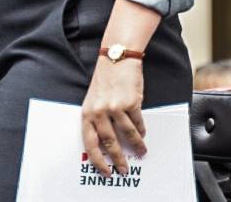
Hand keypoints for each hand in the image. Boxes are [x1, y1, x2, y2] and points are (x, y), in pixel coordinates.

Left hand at [81, 57, 145, 176]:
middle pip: (110, 143)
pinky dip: (141, 130)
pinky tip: (143, 134)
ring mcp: (115, 107)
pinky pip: (138, 123)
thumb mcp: (94, 102)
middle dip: (118, 159)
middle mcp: (99, 112)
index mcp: (87, 114)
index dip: (98, 161)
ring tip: (141, 152)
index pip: (90, 144)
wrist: (117, 59)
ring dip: (136, 146)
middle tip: (124, 169)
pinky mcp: (131, 102)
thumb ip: (98, 121)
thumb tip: (109, 145)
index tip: (105, 172)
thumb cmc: (105, 81)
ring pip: (127, 134)